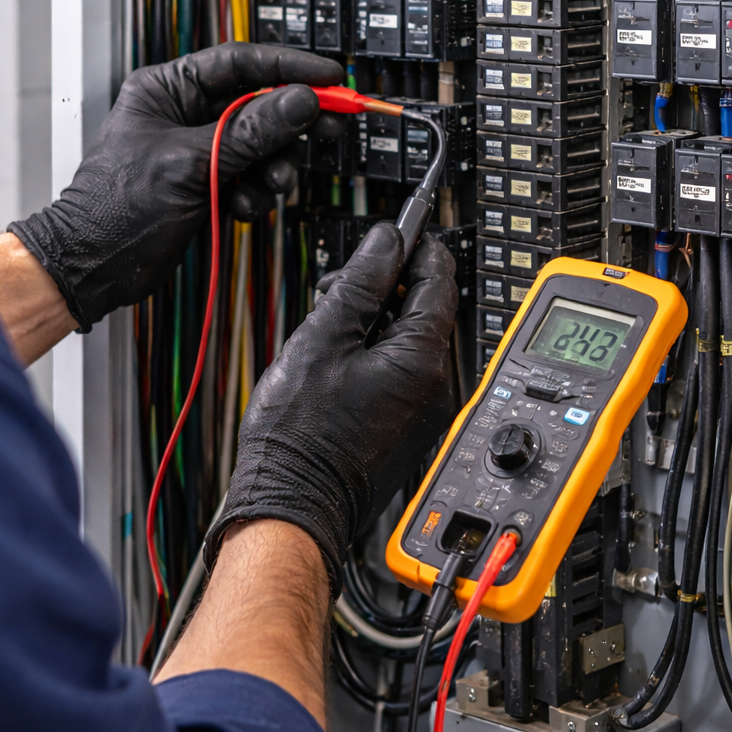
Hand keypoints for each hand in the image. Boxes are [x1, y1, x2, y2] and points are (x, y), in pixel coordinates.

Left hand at [8, 45, 343, 329]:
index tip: (329, 76)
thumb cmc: (114, 210)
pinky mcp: (206, 183)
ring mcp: (197, 150)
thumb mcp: (190, 163)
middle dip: (291, 122)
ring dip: (273, 165)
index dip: (289, 66)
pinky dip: (254, 193)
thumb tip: (298, 101)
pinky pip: (250, 177)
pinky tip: (240, 206)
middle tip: (328, 127)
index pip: (240, 62)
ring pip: (260, 144)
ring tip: (272, 182)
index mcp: (167, 89)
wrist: (93, 268)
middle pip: (258, 103)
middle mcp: (184, 113)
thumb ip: (250, 131)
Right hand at [204, 224, 458, 596]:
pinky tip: (335, 365)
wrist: (293, 502)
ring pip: (408, 341)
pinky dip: (373, 357)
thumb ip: (360, 283)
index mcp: (422, 359)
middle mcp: (435, 385)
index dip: (417, 246)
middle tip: (339, 288)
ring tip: (328, 332)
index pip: (439, 279)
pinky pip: (400, 373)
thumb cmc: (302, 434)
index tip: (398, 229)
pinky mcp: (407, 427)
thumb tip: (386, 242)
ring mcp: (423, 410)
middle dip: (385, 288)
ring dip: (374, 323)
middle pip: (424, 309)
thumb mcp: (323, 338)